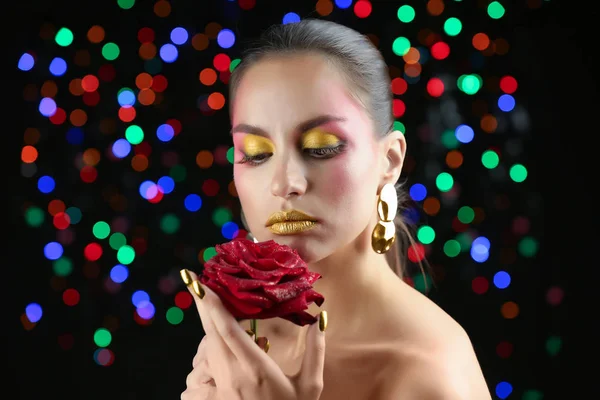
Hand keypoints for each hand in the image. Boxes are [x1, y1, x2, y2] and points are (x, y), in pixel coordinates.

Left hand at [180, 269, 326, 399]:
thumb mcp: (311, 385)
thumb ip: (316, 350)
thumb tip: (320, 318)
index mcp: (255, 369)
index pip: (228, 331)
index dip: (213, 306)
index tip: (202, 285)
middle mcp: (233, 374)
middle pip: (210, 333)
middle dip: (201, 304)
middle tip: (193, 280)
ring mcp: (222, 385)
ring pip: (207, 345)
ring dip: (205, 320)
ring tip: (204, 297)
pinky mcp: (219, 392)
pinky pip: (208, 360)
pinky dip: (209, 340)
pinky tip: (214, 328)